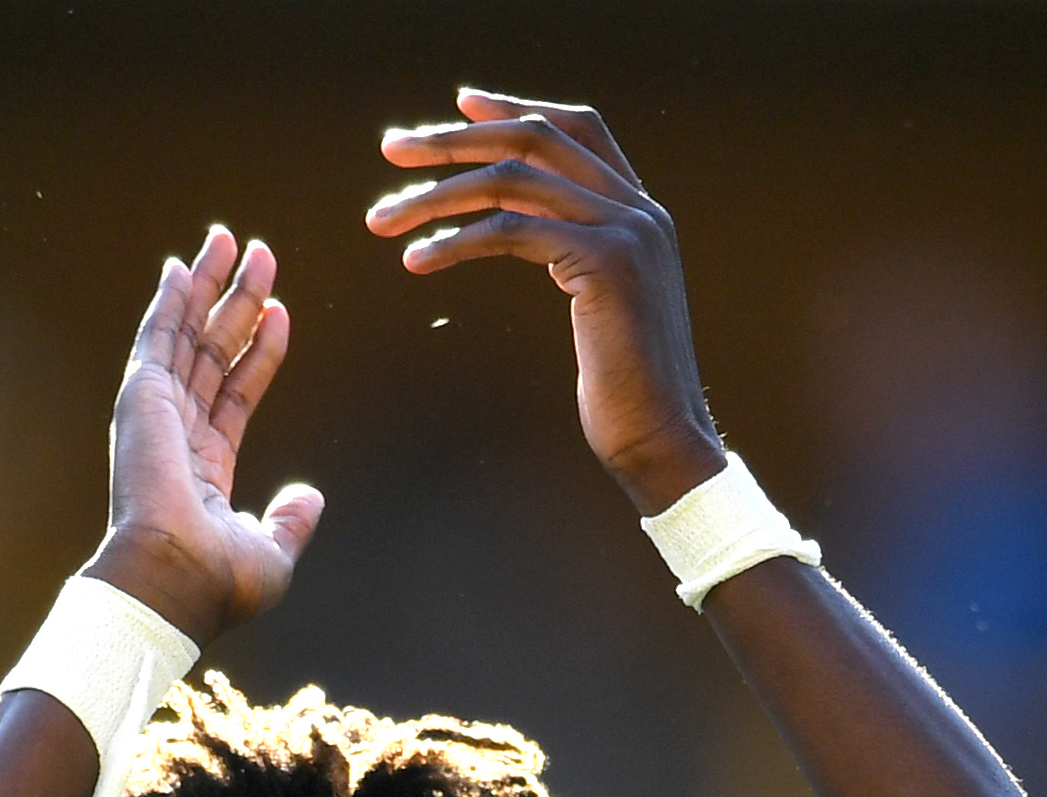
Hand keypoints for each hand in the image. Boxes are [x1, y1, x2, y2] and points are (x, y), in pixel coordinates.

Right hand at [90, 227, 324, 643]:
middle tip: (259, 254)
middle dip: (236, 301)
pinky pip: (159, 336)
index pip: (237, 392)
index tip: (280, 312)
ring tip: (228, 238)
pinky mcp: (142, 396)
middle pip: (212, 350)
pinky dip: (169, 300)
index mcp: (205, 467)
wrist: (175, 577)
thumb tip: (310, 496)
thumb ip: (289, 521)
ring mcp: (157, 412)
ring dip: (209, 285)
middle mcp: (178, 433)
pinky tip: (183, 266)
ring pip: (187, 333)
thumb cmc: (217, 580)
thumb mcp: (270, 551)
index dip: (260, 351)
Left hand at [368, 89, 726, 513]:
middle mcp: (639, 210)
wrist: (663, 441)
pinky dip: (455, 241)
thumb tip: (523, 229)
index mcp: (641, 212)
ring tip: (383, 217)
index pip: (576, 130)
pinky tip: (416, 259)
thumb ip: (574, 254)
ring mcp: (627, 231)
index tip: (459, 105)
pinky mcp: (605, 263)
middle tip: (393, 148)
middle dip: (456, 139)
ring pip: (512, 181)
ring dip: (437, 193)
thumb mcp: (600, 305)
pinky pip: (510, 231)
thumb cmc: (624, 393)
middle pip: (535, 141)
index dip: (516, 109)